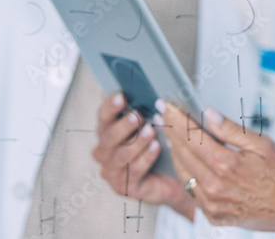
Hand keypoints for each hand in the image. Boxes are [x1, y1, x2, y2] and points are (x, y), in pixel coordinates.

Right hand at [92, 93, 195, 219]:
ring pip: (120, 155)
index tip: (122, 95)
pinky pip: (133, 171)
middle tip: (137, 116)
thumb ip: (143, 107)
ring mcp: (111, 171)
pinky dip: (145, 158)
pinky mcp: (123, 187)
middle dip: (123, 125)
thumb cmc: (159, 145)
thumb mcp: (152, 123)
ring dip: (136, 142)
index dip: (110, 105)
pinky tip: (156, 148)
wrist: (172, 178)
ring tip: (151, 131)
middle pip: (107, 136)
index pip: (103, 115)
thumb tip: (145, 87)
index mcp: (106, 131)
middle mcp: (104, 151)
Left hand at [159, 101, 274, 235]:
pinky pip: (192, 192)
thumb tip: (209, 114)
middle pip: (183, 153)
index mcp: (226, 165)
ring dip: (175, 153)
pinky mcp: (215, 215)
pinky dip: (186, 175)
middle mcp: (215, 187)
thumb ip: (230, 129)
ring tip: (170, 136)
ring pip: (183, 173)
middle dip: (170, 131)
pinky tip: (185, 163)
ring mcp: (213, 204)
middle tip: (162, 116)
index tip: (166, 107)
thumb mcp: (262, 144)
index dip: (176, 119)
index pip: (191, 136)